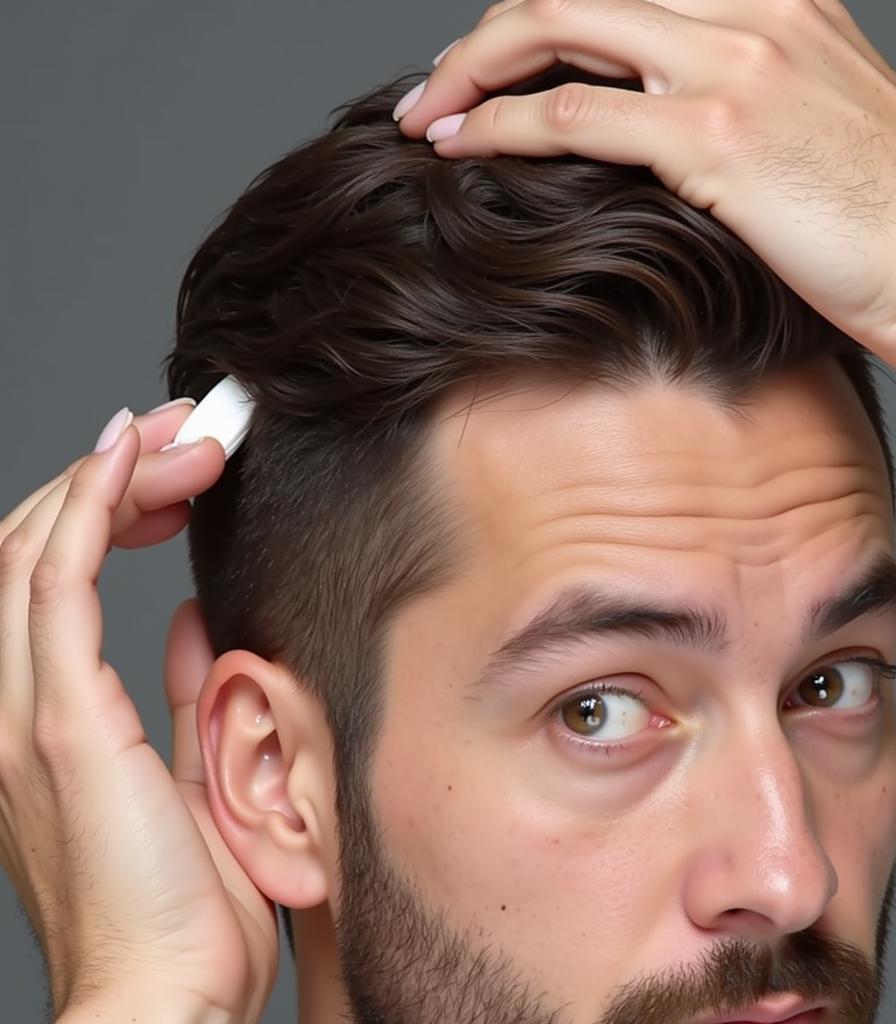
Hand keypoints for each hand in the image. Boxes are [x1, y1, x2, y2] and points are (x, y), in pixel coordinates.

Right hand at [0, 403, 276, 1022]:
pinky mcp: (60, 725)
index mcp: (49, 717)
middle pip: (32, 548)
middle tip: (182, 432)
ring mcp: (26, 713)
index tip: (171, 466)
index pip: (51, 578)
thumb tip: (198, 618)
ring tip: (174, 434)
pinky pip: (58, 590)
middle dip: (106, 475)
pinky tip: (126, 460)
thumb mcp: (190, 770)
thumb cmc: (182, 902)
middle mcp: (16, 706)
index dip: (103, 506)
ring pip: (32, 552)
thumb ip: (184, 692)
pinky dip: (87, 513)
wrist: (165, 998)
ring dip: (103, 478)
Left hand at [396, 0, 895, 373]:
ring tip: (427, 120)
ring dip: (474, 73)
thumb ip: (734, 113)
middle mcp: (750, 9)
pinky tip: (464, 150)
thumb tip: (657, 145)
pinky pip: (577, 116)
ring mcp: (733, 64)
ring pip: (559, 30)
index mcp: (773, 1)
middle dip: (485, 38)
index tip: (491, 69)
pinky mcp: (720, 137)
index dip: (539, 23)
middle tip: (435, 92)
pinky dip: (504, 130)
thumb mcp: (816, 132)